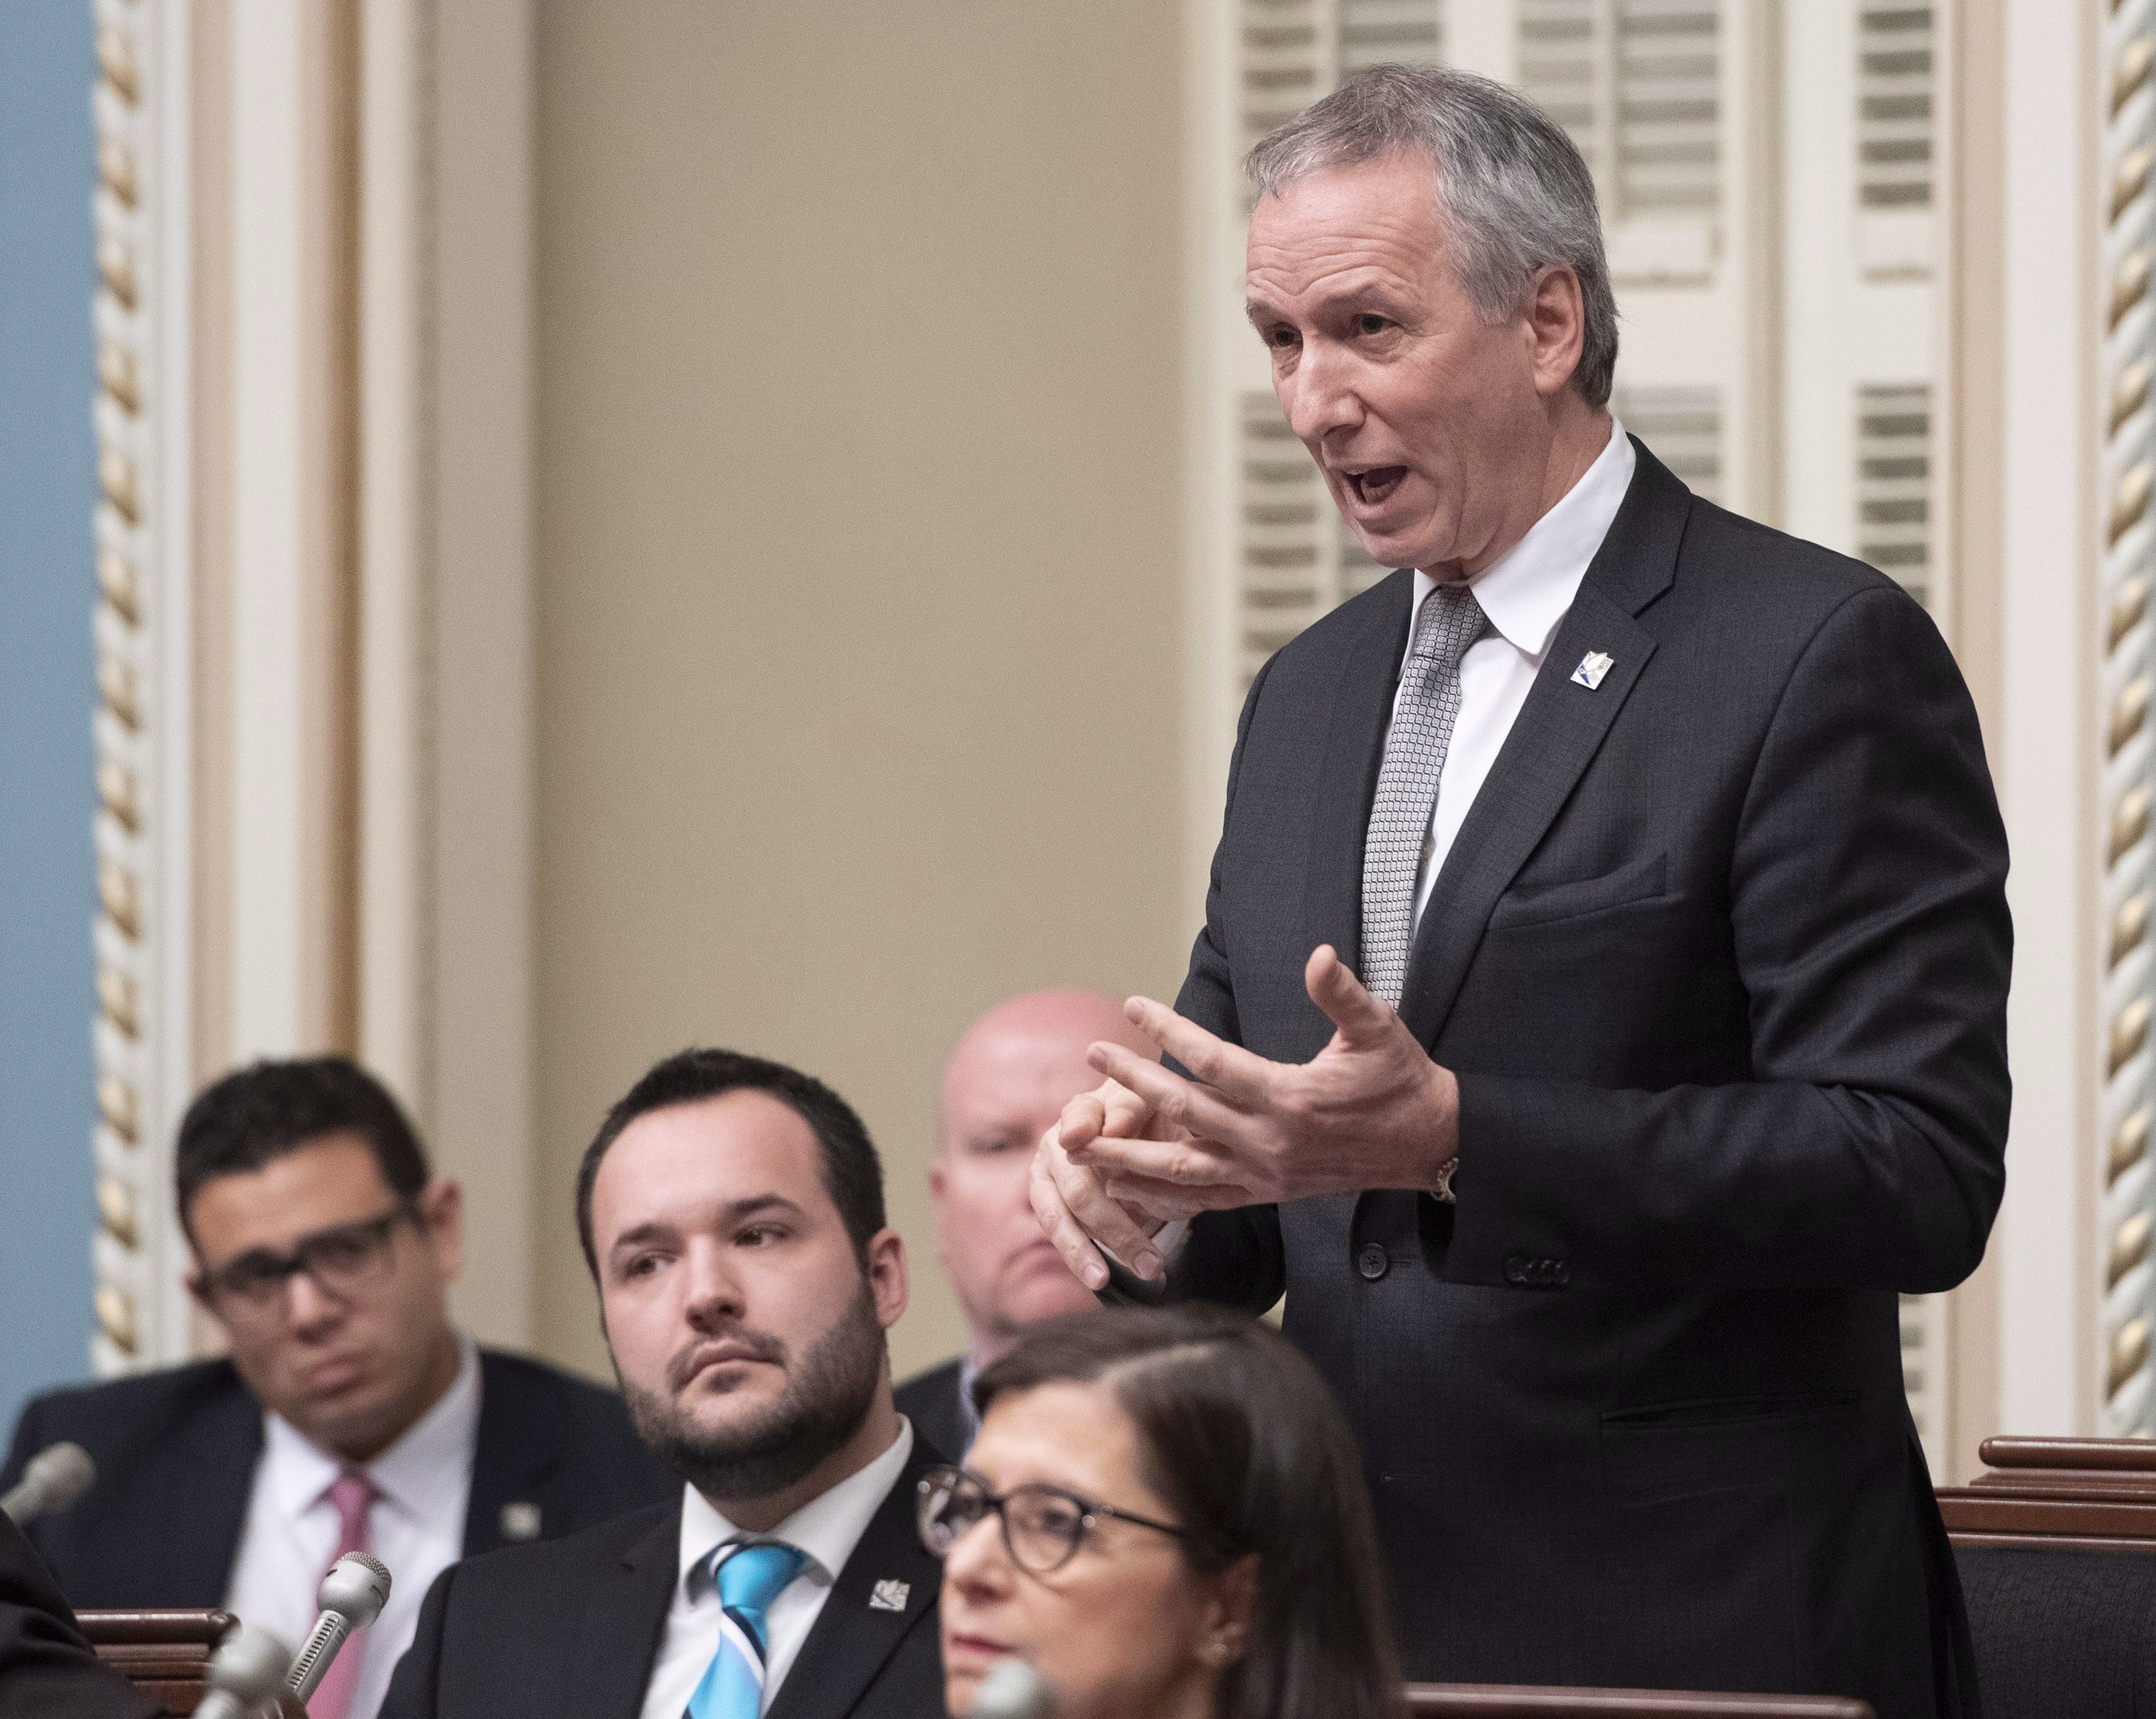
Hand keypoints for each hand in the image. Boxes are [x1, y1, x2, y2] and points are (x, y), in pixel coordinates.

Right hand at [1029, 1076, 1248, 1287]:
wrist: (1146, 1139)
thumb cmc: (1152, 1122)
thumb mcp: (1153, 1108)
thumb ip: (1132, 1111)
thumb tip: (1115, 1128)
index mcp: (1087, 1109)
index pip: (1082, 1115)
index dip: (1082, 1127)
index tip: (1077, 1138)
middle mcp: (1059, 1140)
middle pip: (1078, 1185)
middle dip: (1113, 1225)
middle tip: (1148, 1260)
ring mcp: (1048, 1173)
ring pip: (1058, 1216)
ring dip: (1082, 1251)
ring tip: (1102, 1279)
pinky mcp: (1048, 1202)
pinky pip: (1061, 1233)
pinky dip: (1080, 1256)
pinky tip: (1098, 1278)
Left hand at [1070, 945, 1457, 1212]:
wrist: (1427, 1145)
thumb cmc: (1400, 1080)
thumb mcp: (1379, 1029)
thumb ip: (1342, 993)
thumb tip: (1319, 954)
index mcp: (1290, 1097)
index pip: (1213, 1060)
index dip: (1170, 1031)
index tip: (1134, 1005)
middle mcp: (1268, 1141)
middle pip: (1183, 1112)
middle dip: (1132, 1082)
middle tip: (1091, 1053)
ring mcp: (1263, 1174)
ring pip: (1180, 1170)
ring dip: (1126, 1156)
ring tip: (1079, 1143)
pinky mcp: (1265, 1194)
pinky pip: (1201, 1202)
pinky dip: (1158, 1198)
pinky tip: (1120, 1191)